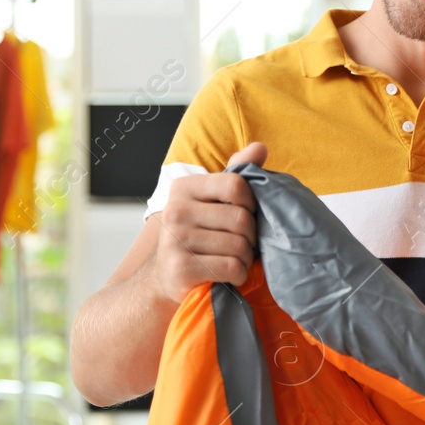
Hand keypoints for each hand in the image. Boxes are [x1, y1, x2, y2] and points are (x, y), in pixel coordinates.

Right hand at [150, 142, 267, 302]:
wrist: (164, 277)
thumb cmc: (196, 236)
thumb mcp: (212, 200)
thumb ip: (236, 173)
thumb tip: (260, 147)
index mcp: (184, 187)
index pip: (235, 184)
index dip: (251, 203)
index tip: (246, 215)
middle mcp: (176, 210)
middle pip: (241, 218)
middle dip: (252, 237)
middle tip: (244, 245)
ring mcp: (175, 239)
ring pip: (239, 245)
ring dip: (246, 258)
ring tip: (237, 260)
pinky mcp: (180, 267)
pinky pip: (231, 267)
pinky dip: (240, 274)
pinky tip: (231, 275)